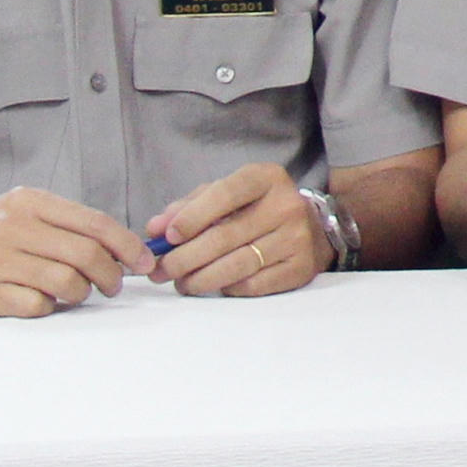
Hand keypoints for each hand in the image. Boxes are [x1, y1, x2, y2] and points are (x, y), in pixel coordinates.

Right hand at [0, 186, 148, 319]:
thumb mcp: (19, 213)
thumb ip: (65, 224)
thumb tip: (121, 245)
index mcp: (29, 202)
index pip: (95, 223)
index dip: (127, 246)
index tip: (143, 263)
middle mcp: (13, 226)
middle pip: (87, 254)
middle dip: (111, 274)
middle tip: (114, 285)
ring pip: (66, 281)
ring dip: (82, 293)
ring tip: (78, 293)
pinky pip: (36, 305)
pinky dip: (49, 308)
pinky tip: (43, 302)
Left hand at [150, 163, 323, 296]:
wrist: (311, 229)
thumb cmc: (257, 210)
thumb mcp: (226, 196)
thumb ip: (189, 207)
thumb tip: (155, 228)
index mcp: (267, 178)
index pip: (226, 193)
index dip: (192, 216)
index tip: (166, 236)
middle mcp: (287, 205)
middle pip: (225, 236)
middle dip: (184, 258)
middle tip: (161, 271)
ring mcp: (297, 237)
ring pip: (236, 265)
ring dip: (199, 279)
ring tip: (180, 283)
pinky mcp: (301, 267)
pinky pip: (252, 284)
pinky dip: (226, 288)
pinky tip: (214, 285)